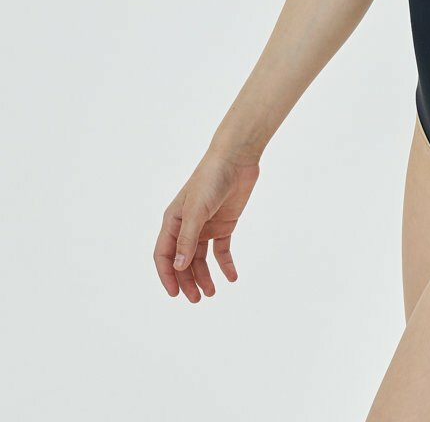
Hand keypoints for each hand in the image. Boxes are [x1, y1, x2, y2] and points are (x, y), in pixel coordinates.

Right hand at [153, 149, 260, 301]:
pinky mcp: (224, 224)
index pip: (163, 255)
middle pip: (183, 261)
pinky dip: (225, 264)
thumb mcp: (196, 211)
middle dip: (187, 281)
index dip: (167, 276)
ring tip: (212, 293)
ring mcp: (206, 225)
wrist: (236, 159)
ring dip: (205, 276)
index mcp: (173, 221)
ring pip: (201, 259)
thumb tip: (178, 267)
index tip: (175, 294)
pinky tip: (231, 277)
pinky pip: (222, 250)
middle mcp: (187, 225)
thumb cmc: (211, 180)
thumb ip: (187, 239)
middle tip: (197, 299)